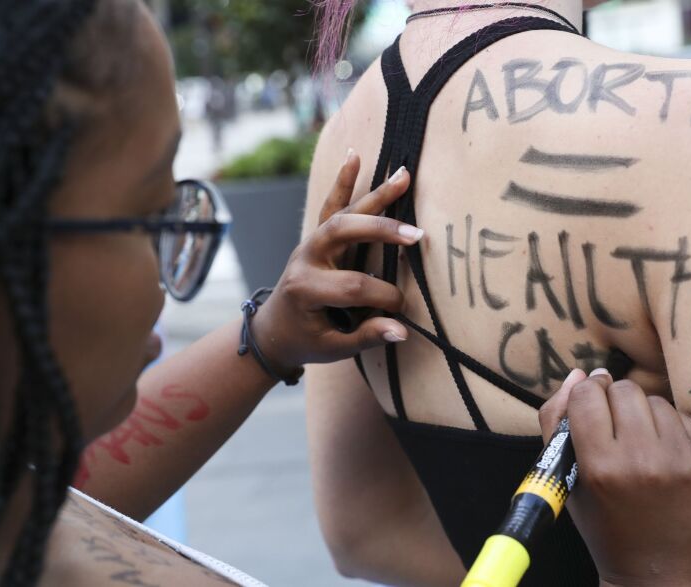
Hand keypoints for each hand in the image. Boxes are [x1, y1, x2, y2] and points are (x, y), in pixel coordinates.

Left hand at [253, 151, 418, 372]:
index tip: (402, 310)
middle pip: (344, 233)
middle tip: (417, 235)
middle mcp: (304, 259)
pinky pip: (328, 205)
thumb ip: (366, 337)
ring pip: (341, 213)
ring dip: (375, 195)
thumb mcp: (333, 348)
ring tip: (404, 174)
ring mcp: (309, 244)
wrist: (273, 330)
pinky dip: (343, 181)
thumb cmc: (305, 340)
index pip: (354, 287)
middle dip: (383, 232)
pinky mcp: (315, 237)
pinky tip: (355, 156)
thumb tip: (402, 331)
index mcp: (306, 289)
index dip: (385, 299)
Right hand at [539, 369, 690, 586]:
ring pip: (656, 401)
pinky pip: (685, 418)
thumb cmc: (602, 524)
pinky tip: (664, 454)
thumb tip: (578, 374)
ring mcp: (682, 461)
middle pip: (625, 390)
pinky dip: (671, 429)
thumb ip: (556, 422)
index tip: (589, 404)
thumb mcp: (565, 479)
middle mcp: (643, 461)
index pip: (588, 395)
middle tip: (615, 426)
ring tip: (641, 444)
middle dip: (615, 401)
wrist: (657, 575)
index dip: (586, 394)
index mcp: (600, 467)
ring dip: (644, 414)